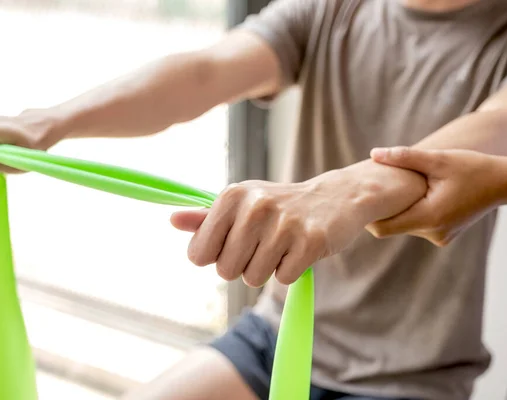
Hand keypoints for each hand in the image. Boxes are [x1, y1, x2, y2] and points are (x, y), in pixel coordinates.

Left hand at [170, 170, 374, 286]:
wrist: (333, 198)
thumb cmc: (278, 206)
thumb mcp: (241, 204)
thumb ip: (206, 218)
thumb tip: (173, 219)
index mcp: (231, 197)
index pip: (199, 254)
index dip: (215, 257)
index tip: (233, 243)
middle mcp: (255, 206)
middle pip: (226, 271)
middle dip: (242, 265)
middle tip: (262, 244)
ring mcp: (284, 223)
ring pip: (253, 278)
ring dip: (267, 269)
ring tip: (281, 245)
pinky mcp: (310, 241)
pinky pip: (283, 279)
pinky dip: (290, 270)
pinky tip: (298, 248)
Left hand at [366, 146, 501, 246]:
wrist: (505, 183)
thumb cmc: (473, 168)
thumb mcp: (438, 159)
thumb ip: (404, 157)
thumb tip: (374, 153)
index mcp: (429, 217)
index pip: (383, 227)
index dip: (366, 216)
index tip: (356, 200)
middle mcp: (433, 233)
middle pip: (391, 227)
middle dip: (380, 211)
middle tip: (365, 191)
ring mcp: (439, 236)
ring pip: (404, 226)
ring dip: (397, 210)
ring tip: (385, 190)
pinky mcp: (443, 234)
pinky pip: (417, 225)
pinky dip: (410, 212)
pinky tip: (408, 195)